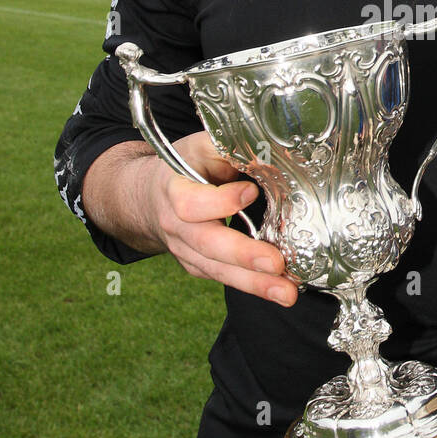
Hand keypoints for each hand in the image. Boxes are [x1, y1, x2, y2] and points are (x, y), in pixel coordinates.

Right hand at [125, 132, 299, 306]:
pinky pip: (224, 278)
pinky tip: (279, 290)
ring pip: (217, 270)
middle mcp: (176, 225)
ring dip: (254, 283)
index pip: (189, 203)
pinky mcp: (198, 266)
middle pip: (206, 244)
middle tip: (276, 263)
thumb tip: (265, 149)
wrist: (150, 197)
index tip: (250, 192)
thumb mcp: (200, 145)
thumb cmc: (183, 167)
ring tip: (287, 292)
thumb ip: (227, 146)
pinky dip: (252, 285)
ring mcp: (185, 250)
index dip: (220, 201)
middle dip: (243, 256)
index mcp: (173, 189)